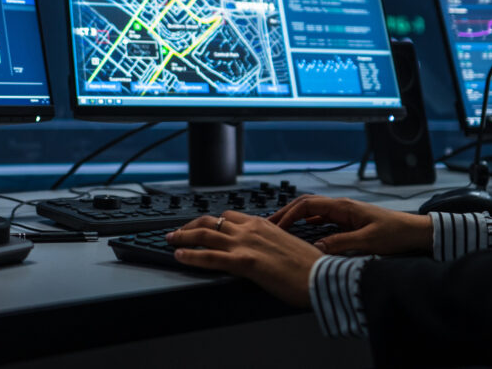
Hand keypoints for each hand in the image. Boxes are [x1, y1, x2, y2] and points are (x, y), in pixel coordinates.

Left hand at [164, 211, 321, 307]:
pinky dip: (191, 255)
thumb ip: (268, 243)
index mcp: (261, 224)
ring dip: (183, 236)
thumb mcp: (285, 245)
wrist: (322, 276)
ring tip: (169, 240)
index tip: (198, 226)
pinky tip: (179, 255)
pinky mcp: (245, 262)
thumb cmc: (308, 266)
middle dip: (190, 225)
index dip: (209, 221)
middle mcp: (251, 229)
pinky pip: (210, 257)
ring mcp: (246, 244)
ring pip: (205, 235)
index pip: (228, 216)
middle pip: (211, 221)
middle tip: (177, 231)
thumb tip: (260, 250)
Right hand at [270, 195, 432, 256]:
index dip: (289, 214)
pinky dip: (308, 223)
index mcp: (343, 207)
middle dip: (287, 213)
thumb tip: (316, 250)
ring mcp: (345, 213)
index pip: (308, 205)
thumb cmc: (395, 233)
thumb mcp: (367, 242)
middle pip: (307, 205)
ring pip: (314, 211)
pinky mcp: (349, 221)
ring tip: (281, 228)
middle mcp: (342, 206)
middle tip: (269, 225)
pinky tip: (303, 231)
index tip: (275, 225)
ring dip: (296, 218)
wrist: (414, 232)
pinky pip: (323, 219)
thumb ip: (341, 244)